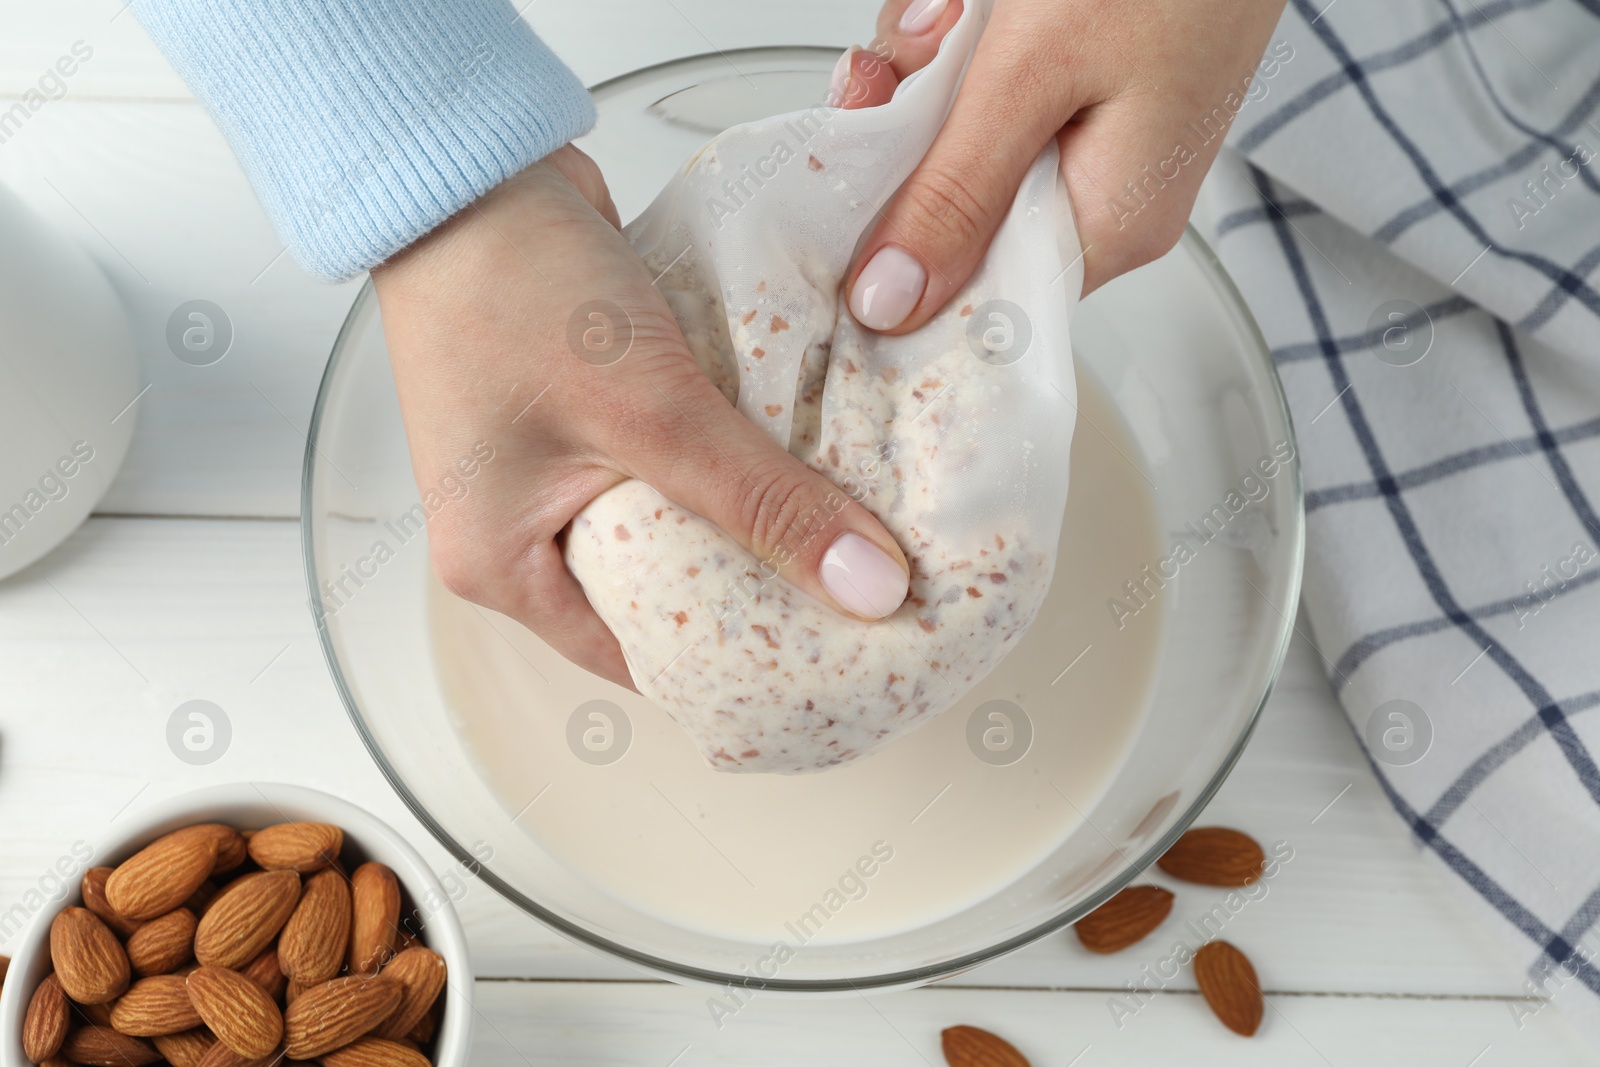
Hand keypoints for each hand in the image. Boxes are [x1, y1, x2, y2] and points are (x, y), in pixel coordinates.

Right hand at [371, 147, 910, 688]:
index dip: (733, 667)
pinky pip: (669, 459)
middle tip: (850, 598)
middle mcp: (516, 531)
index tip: (823, 662)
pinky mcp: (583, 412)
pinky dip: (724, 457)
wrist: (471, 167)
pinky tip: (791, 456)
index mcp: (500, 570)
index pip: (638, 659)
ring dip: (743, 512)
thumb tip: (864, 584)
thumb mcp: (654, 414)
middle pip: (659, 592)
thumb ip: (762, 502)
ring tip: (836, 532)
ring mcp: (549, 468)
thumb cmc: (513, 288)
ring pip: (671, 519)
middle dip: (751, 587)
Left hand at [835, 0, 1286, 330]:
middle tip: (898, 73)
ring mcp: (1089, 131)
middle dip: (908, 134)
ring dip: (928, 71)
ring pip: (954, 139)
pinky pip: (980, 88)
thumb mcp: (1037, 76)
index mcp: (1111, 220)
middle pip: (952, 209)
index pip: (979, 297)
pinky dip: (957, 41)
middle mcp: (1103, 189)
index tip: (844, 209)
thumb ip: (956, 193)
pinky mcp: (1075, 78)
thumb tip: (891, 302)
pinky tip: (967, 6)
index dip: (898, 263)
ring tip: (953, 15)